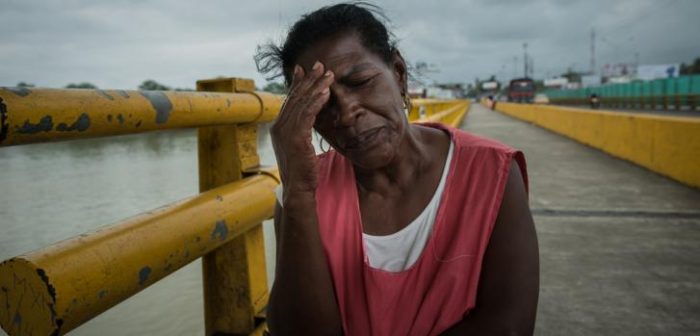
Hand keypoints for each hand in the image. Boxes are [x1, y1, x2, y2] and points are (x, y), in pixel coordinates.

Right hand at [270, 61, 333, 196]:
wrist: (297, 189)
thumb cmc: (301, 171)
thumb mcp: (298, 146)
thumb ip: (300, 131)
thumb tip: (306, 121)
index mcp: (278, 127)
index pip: (289, 100)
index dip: (297, 83)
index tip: (305, 70)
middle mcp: (279, 126)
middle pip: (295, 97)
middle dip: (309, 79)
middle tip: (320, 65)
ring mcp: (286, 132)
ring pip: (302, 103)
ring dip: (316, 86)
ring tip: (328, 74)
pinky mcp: (296, 137)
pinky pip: (308, 114)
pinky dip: (317, 101)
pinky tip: (326, 92)